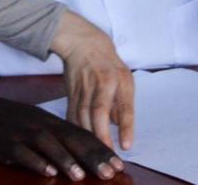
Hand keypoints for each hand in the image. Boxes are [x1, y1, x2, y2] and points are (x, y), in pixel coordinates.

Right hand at [0, 93, 124, 180]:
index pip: (80, 134)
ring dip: (65, 159)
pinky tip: (47, 171)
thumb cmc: (4, 120)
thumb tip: (77, 155)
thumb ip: (53, 137)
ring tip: (81, 175)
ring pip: (48, 145)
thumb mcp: (31, 123)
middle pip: (70, 139)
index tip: (119, 164)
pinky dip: (35, 162)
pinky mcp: (4, 143)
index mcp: (48, 120)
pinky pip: (22, 153)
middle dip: (92, 156)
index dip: (101, 149)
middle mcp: (38, 124)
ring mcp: (21, 132)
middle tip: (111, 172)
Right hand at [50, 11, 134, 150]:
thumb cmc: (109, 63)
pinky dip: (75, 128)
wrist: (83, 43)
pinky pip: (72, 113)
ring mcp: (84, 86)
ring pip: (83, 115)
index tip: (126, 145)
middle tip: (106, 154)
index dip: (125, 127)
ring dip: (87, 135)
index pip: (124, 106)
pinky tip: (78, 139)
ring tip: (93, 152)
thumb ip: (121, 103)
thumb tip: (118, 126)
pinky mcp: (70, 90)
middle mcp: (102, 82)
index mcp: (120, 79)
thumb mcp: (124, 77)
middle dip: (102, 135)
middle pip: (99, 112)